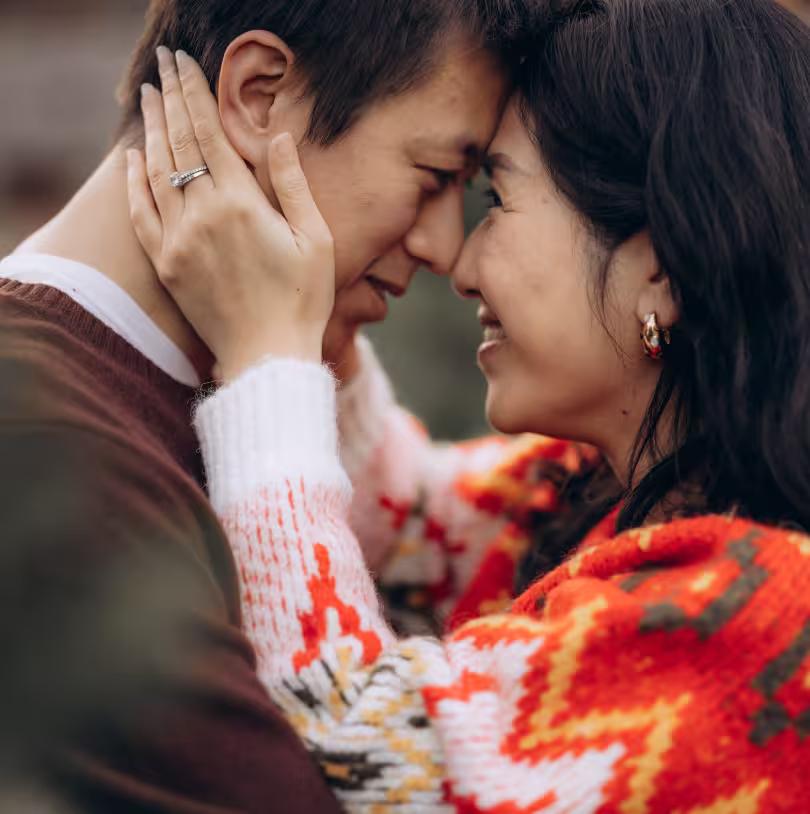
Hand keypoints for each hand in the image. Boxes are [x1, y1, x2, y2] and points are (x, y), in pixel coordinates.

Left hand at [127, 47, 334, 380]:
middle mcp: (202, 216)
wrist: (267, 356)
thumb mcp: (315, 239)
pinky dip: (134, 182)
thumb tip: (278, 135)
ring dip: (151, 131)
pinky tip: (133, 158)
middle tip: (163, 66)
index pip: (209, 133)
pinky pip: (141, 214)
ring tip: (148, 98)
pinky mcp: (167, 265)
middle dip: (170, 99)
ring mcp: (179, 241)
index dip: (195, 93)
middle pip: (179, 144)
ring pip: (156, 172)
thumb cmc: (302, 300)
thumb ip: (294, 185)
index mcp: (241, 205)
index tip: (185, 62)